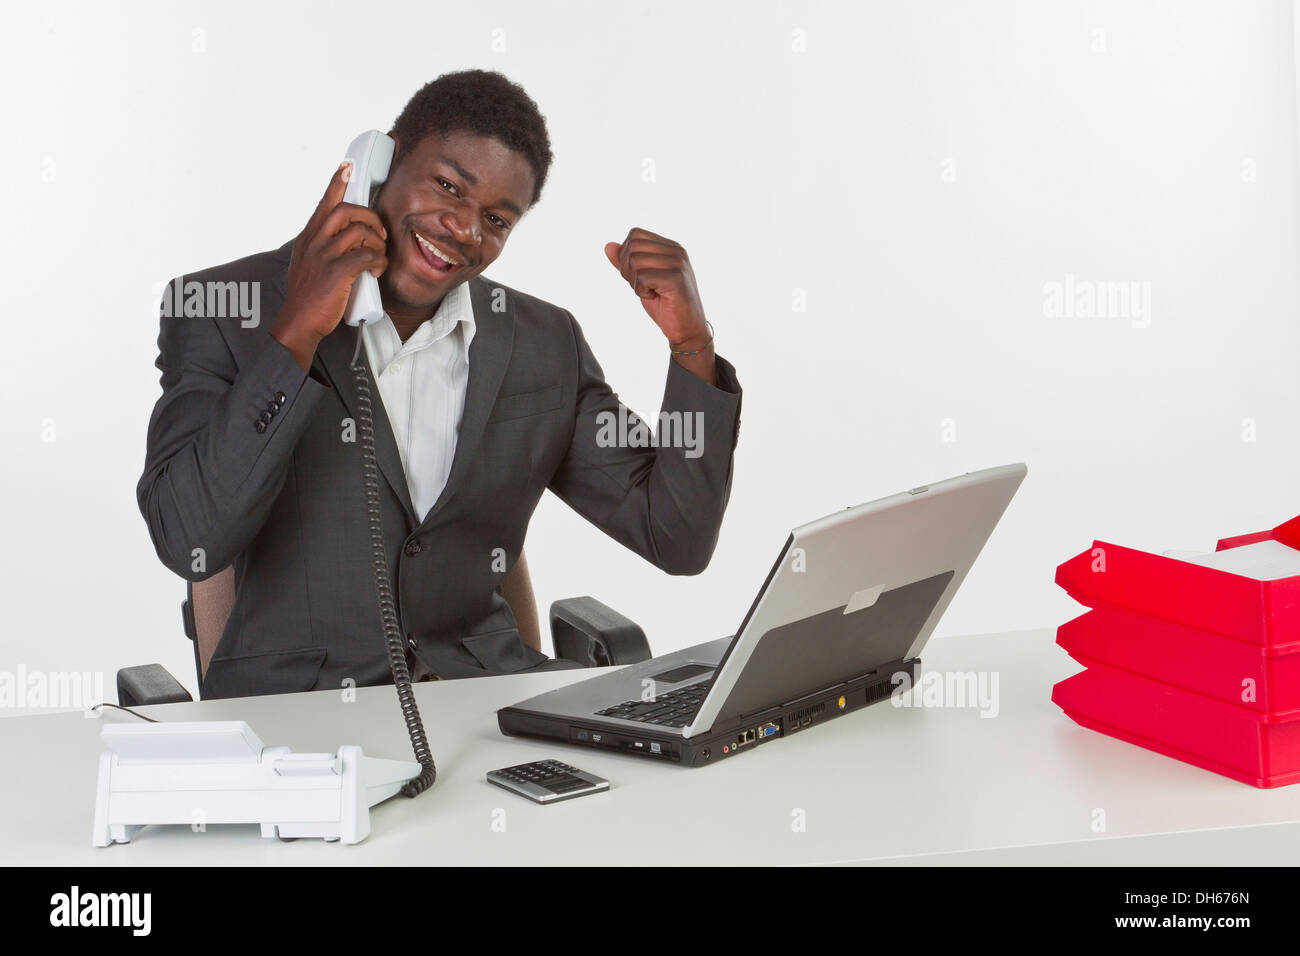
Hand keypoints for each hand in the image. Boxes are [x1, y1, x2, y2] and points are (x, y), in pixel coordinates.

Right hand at [271, 161, 388, 369]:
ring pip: (361, 232)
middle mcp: (314, 241)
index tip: (347, 166)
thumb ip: (320, 248)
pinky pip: (367, 255)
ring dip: (378, 243)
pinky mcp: (337, 271)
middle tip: (380, 233)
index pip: (324, 202)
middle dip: (371, 217)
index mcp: (308, 237)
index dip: (338, 182)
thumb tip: (342, 241)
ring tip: (378, 258)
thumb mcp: (307, 264)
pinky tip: (376, 271)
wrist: (299, 321)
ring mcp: (324, 255)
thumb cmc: (307, 297)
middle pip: (347, 210)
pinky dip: (378, 261)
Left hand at [604, 228, 709, 349]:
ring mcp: (678, 263)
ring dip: (635, 282)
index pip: (635, 235)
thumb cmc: (665, 305)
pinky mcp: (676, 278)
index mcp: (670, 247)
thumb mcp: (641, 280)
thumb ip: (626, 263)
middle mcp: (676, 251)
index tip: (637, 276)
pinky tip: (656, 297)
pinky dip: (641, 291)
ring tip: (651, 292)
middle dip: (627, 270)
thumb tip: (608, 246)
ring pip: (635, 261)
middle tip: (642, 286)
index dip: (626, 256)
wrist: (687, 330)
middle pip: (632, 246)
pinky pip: (643, 277)